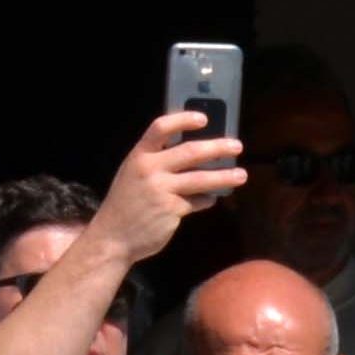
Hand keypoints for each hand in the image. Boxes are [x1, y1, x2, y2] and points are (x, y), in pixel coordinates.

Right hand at [92, 108, 248, 265]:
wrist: (113, 237)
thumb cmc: (126, 204)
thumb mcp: (133, 175)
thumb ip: (156, 162)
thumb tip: (191, 155)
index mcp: (139, 156)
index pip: (161, 128)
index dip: (183, 120)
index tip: (203, 118)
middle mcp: (150, 169)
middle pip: (190, 152)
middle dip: (217, 148)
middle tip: (236, 146)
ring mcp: (162, 190)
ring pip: (201, 179)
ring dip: (224, 177)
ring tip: (241, 175)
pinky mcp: (172, 210)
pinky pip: (197, 201)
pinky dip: (207, 200)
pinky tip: (211, 199)